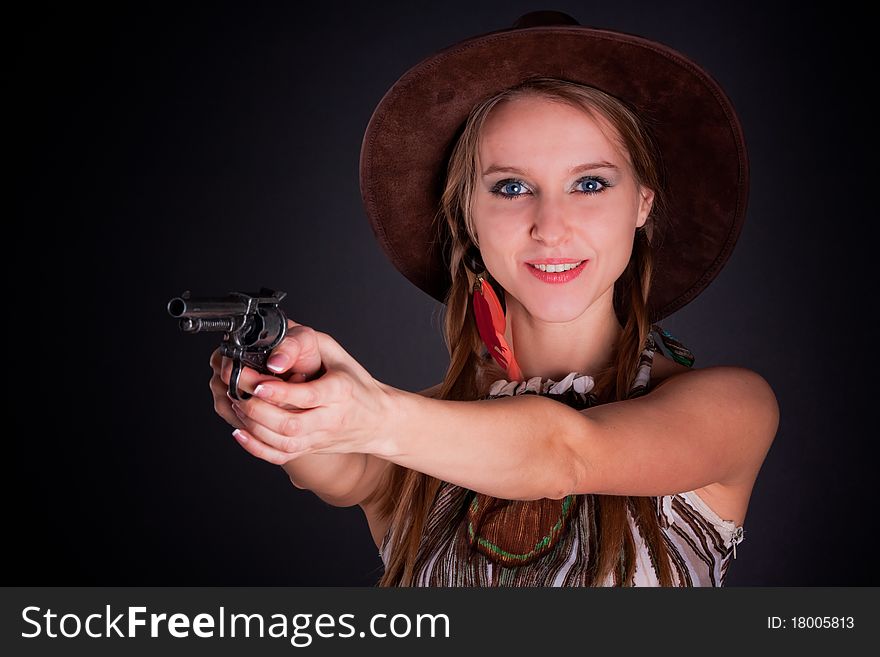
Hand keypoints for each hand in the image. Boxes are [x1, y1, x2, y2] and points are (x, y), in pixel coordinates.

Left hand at [214, 320, 397, 463]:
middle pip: (290, 424)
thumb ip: (305, 344)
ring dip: (254, 426)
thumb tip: (275, 339)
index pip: (308, 396)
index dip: (280, 393)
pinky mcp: (311, 448)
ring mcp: (320, 437)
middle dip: (256, 409)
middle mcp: (331, 418)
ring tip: (237, 404)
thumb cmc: (355, 383)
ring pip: (283, 442)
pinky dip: (257, 448)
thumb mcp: (336, 353)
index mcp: (340, 392)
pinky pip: (282, 456)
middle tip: (237, 390)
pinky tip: (240, 432)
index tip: (258, 384)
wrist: (378, 419)